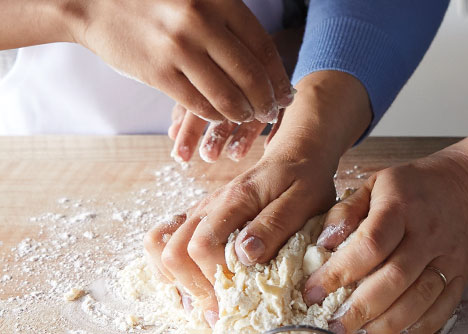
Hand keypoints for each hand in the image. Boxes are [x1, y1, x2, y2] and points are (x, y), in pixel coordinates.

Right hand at [68, 0, 291, 123]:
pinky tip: (218, 117)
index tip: (284, 91)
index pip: (262, 46)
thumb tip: (262, 58)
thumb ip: (225, 17)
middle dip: (266, 100)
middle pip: (250, 74)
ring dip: (242, 113)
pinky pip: (198, 104)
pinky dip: (214, 115)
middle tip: (271, 112)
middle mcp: (202, 21)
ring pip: (227, 95)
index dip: (277, 75)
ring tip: (247, 118)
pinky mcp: (157, 72)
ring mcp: (179, 48)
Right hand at [143, 71, 373, 326]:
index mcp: (235, 201)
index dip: (213, 278)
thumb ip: (274, 226)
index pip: (203, 244)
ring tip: (202, 302)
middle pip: (175, 250)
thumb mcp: (304, 201)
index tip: (231, 302)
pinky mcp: (198, 218)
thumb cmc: (304, 180)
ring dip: (177, 279)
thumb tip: (245, 255)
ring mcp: (200, 212)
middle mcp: (209, 206)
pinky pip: (165, 240)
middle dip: (192, 287)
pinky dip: (170, 266)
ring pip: (163, 246)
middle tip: (217, 311)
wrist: (297, 154)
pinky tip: (191, 284)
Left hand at [300, 153, 467, 333]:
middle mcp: (428, 233)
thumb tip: (322, 245)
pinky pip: (443, 309)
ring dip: (387, 323)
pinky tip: (394, 331)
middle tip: (335, 325)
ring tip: (361, 332)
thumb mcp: (374, 184)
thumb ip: (346, 213)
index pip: (370, 245)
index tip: (314, 291)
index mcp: (400, 207)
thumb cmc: (412, 187)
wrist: (466, 184)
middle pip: (395, 278)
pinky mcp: (463, 274)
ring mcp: (449, 256)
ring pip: (419, 298)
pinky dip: (418, 327)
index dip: (340, 272)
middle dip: (360, 308)